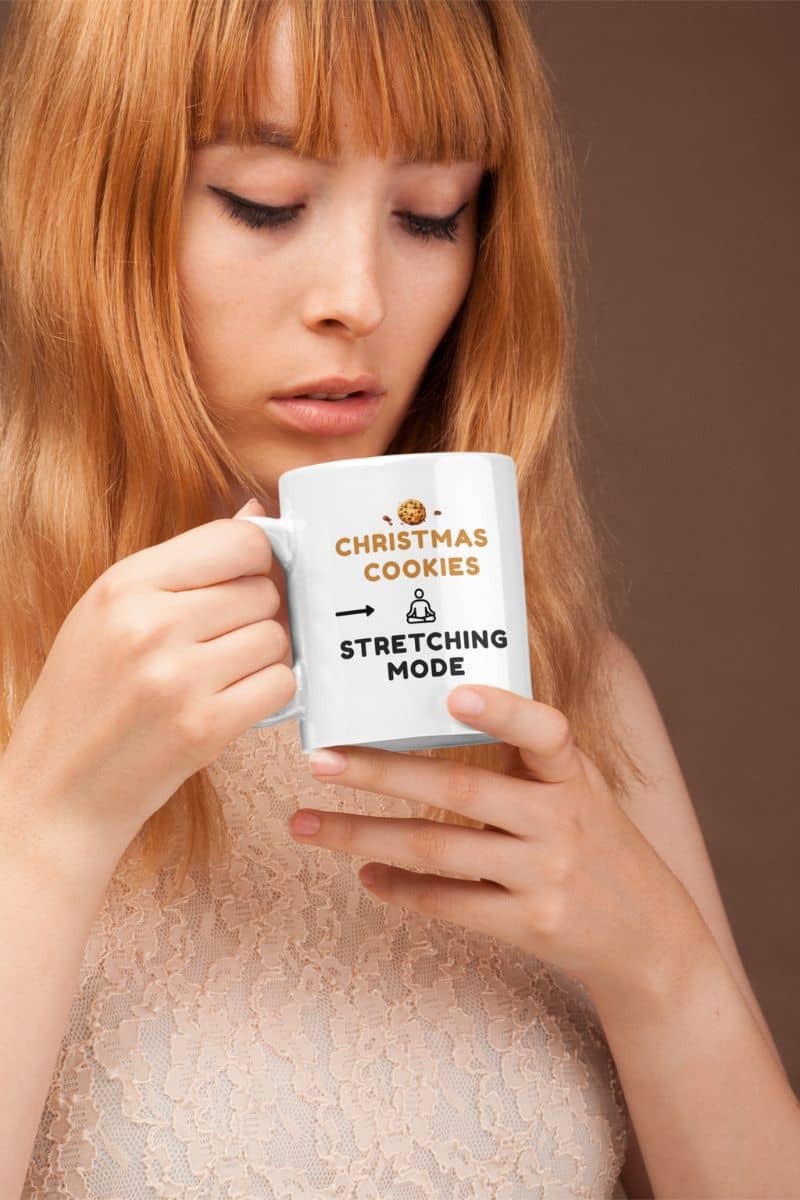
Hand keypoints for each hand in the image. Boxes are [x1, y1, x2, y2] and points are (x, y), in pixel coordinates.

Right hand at [0, 498, 294, 860]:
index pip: (238, 541)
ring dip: (264, 657)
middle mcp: (151, 625)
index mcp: (124, 585)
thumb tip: (258, 512)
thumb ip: (185, 563)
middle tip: (223, 642)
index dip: (257, 560)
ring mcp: (179, 678)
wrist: (58, 792)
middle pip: (262, 591)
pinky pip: (280, 685)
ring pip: (277, 637)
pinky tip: (233, 702)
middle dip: (257, 614)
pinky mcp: (205, 728)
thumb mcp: (111, 613)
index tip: (247, 581)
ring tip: (223, 674)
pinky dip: (269, 693)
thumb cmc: (87, 696)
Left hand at [288, 684, 700, 995]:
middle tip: (320, 760)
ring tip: (305, 824)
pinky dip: (400, 888)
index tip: (452, 690)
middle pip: (460, 790)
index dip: (501, 710)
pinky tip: (364, 875)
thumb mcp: (582, 790)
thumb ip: (530, 756)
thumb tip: (444, 704)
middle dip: (380, 772)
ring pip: (437, 849)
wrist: (650, 940)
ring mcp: (546, 876)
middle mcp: (562, 821)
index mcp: (573, 776)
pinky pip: (449, 903)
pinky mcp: (531, 925)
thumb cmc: (598, 846)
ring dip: (361, 836)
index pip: (546, 732)